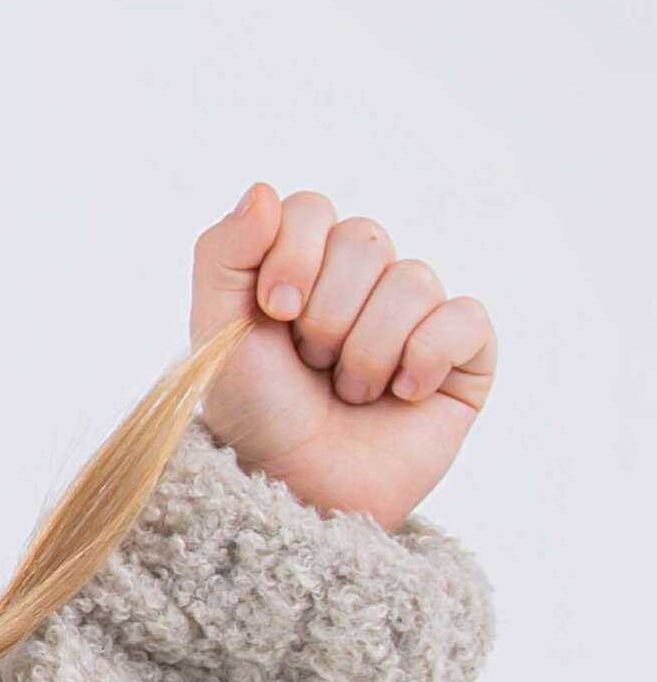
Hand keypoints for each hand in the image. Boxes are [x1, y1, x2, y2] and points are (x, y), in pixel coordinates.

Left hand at [190, 185, 495, 532]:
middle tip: (311, 365)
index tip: (274, 314)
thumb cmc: (255, 414)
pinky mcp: (463, 355)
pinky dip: (425, 358)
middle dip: (328, 314)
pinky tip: (401, 396)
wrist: (297, 491)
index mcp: (304, 264)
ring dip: (368, 349)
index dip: (294, 258)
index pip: (313, 210)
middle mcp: (363, 281)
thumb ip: (223, 253)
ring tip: (348, 392)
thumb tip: (264, 190)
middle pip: (366, 240)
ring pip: (414, 280)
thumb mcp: (216, 330)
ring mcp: (417, 316)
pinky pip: (465, 318)